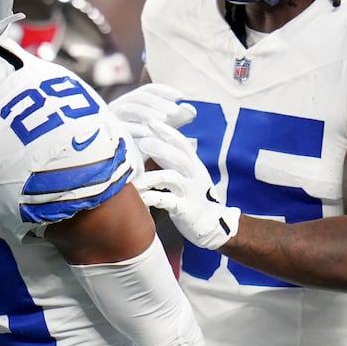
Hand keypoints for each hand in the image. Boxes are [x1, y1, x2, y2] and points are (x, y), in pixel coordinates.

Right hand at [108, 84, 195, 140]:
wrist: (129, 171)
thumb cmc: (148, 146)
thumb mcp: (164, 130)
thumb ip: (177, 119)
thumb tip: (191, 109)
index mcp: (131, 103)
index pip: (147, 91)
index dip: (164, 91)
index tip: (181, 96)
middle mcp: (118, 108)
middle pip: (139, 98)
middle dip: (158, 102)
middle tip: (175, 111)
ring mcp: (111, 119)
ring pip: (129, 108)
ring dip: (148, 112)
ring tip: (165, 119)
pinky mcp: (108, 133)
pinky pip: (122, 127)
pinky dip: (136, 128)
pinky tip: (150, 132)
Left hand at [132, 122, 239, 249]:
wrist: (212, 225)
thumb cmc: (192, 196)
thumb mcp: (187, 174)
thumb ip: (172, 159)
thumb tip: (150, 140)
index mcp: (193, 164)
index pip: (181, 142)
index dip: (166, 131)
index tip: (150, 120)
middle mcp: (193, 175)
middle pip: (178, 156)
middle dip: (159, 148)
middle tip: (141, 143)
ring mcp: (190, 192)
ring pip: (172, 178)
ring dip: (151, 177)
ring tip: (134, 178)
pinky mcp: (186, 210)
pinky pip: (169, 201)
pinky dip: (153, 198)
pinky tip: (141, 198)